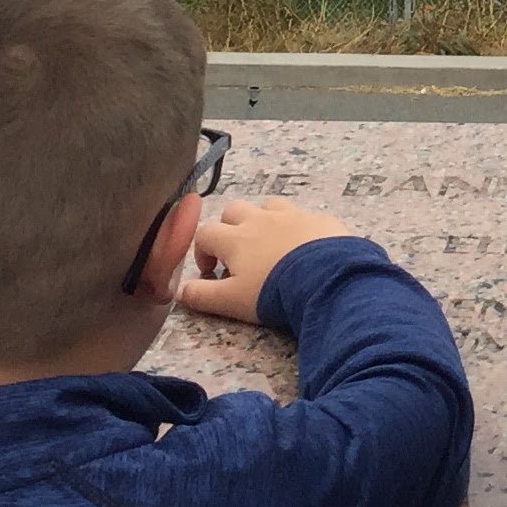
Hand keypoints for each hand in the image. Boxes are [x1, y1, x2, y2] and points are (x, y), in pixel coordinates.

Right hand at [175, 195, 359, 323]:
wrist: (327, 279)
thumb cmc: (273, 291)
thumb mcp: (231, 301)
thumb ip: (201, 296)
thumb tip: (179, 292)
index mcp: (236, 238)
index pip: (206, 233)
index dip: (202, 250)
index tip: (211, 271)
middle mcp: (261, 219)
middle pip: (235, 209)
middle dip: (230, 228)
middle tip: (237, 255)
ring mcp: (293, 215)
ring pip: (269, 205)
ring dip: (263, 220)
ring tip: (269, 245)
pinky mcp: (320, 219)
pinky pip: (303, 217)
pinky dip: (297, 228)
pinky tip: (305, 247)